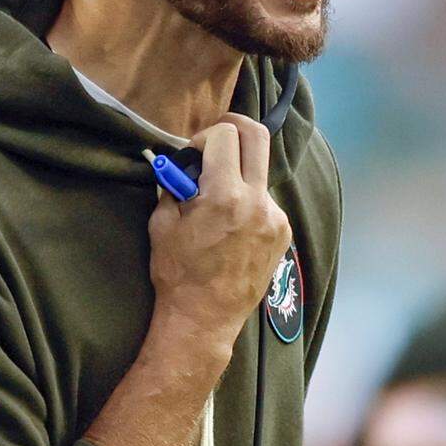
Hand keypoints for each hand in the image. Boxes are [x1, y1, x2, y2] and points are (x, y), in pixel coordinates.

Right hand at [148, 113, 291, 354]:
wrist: (205, 318)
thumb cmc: (178, 273)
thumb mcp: (162, 223)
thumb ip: (174, 185)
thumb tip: (179, 163)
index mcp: (226, 196)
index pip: (226, 134)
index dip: (204, 136)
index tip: (193, 153)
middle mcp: (258, 202)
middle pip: (258, 137)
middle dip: (235, 128)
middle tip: (217, 139)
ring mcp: (275, 218)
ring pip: (260, 173)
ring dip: (239, 174)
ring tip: (217, 203)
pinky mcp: (283, 233)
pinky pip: (266, 200)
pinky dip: (247, 201)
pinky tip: (231, 225)